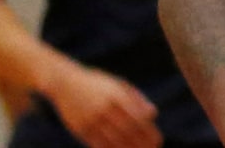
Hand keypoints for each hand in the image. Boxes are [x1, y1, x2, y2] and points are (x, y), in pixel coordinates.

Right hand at [39, 59, 160, 147]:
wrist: (65, 83)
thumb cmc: (97, 83)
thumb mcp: (119, 84)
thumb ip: (137, 98)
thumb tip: (154, 115)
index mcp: (117, 95)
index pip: (137, 116)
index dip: (148, 131)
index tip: (158, 140)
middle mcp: (105, 108)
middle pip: (127, 130)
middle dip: (141, 143)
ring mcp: (91, 119)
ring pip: (112, 140)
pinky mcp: (80, 128)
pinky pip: (97, 143)